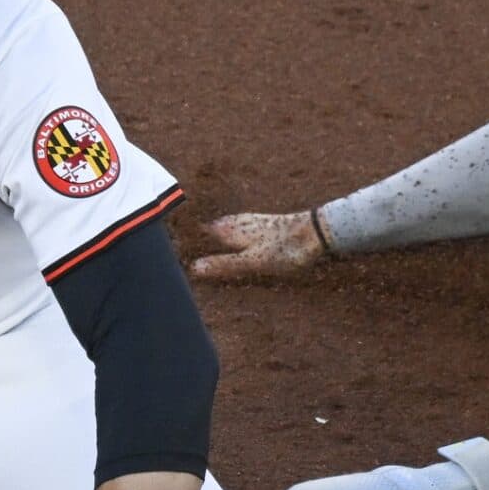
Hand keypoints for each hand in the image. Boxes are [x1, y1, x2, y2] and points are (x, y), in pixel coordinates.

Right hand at [189, 210, 328, 280]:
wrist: (317, 232)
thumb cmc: (285, 249)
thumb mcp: (252, 262)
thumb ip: (224, 264)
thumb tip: (193, 268)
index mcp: (232, 230)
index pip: (203, 231)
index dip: (189, 236)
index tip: (171, 240)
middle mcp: (240, 222)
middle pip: (214, 226)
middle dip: (199, 231)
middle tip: (183, 236)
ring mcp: (254, 221)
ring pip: (228, 224)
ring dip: (215, 228)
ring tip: (204, 233)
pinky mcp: (267, 223)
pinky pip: (241, 224)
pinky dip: (231, 228)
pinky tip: (237, 230)